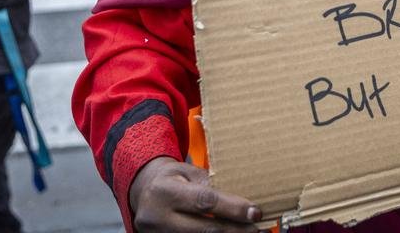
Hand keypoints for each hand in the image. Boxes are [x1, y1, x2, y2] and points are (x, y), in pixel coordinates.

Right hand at [130, 157, 260, 232]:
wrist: (142, 190)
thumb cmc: (171, 177)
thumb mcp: (187, 172)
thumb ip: (209, 183)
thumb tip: (241, 198)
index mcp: (164, 191)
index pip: (204, 201)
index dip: (232, 208)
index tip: (255, 212)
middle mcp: (157, 216)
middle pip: (204, 229)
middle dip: (234, 230)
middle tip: (257, 229)